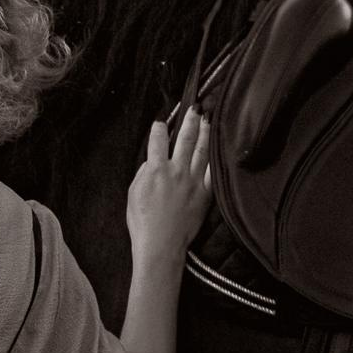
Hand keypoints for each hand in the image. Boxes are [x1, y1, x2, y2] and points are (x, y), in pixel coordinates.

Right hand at [126, 110, 213, 267]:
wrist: (161, 245)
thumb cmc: (142, 222)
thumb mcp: (134, 193)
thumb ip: (143, 173)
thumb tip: (152, 162)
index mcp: (156, 169)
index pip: (158, 140)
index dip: (159, 128)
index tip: (160, 123)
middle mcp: (177, 171)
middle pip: (185, 139)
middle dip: (190, 120)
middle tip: (196, 108)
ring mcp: (194, 182)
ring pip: (202, 151)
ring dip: (205, 133)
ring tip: (208, 120)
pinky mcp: (204, 194)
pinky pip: (212, 171)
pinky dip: (215, 157)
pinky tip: (218, 148)